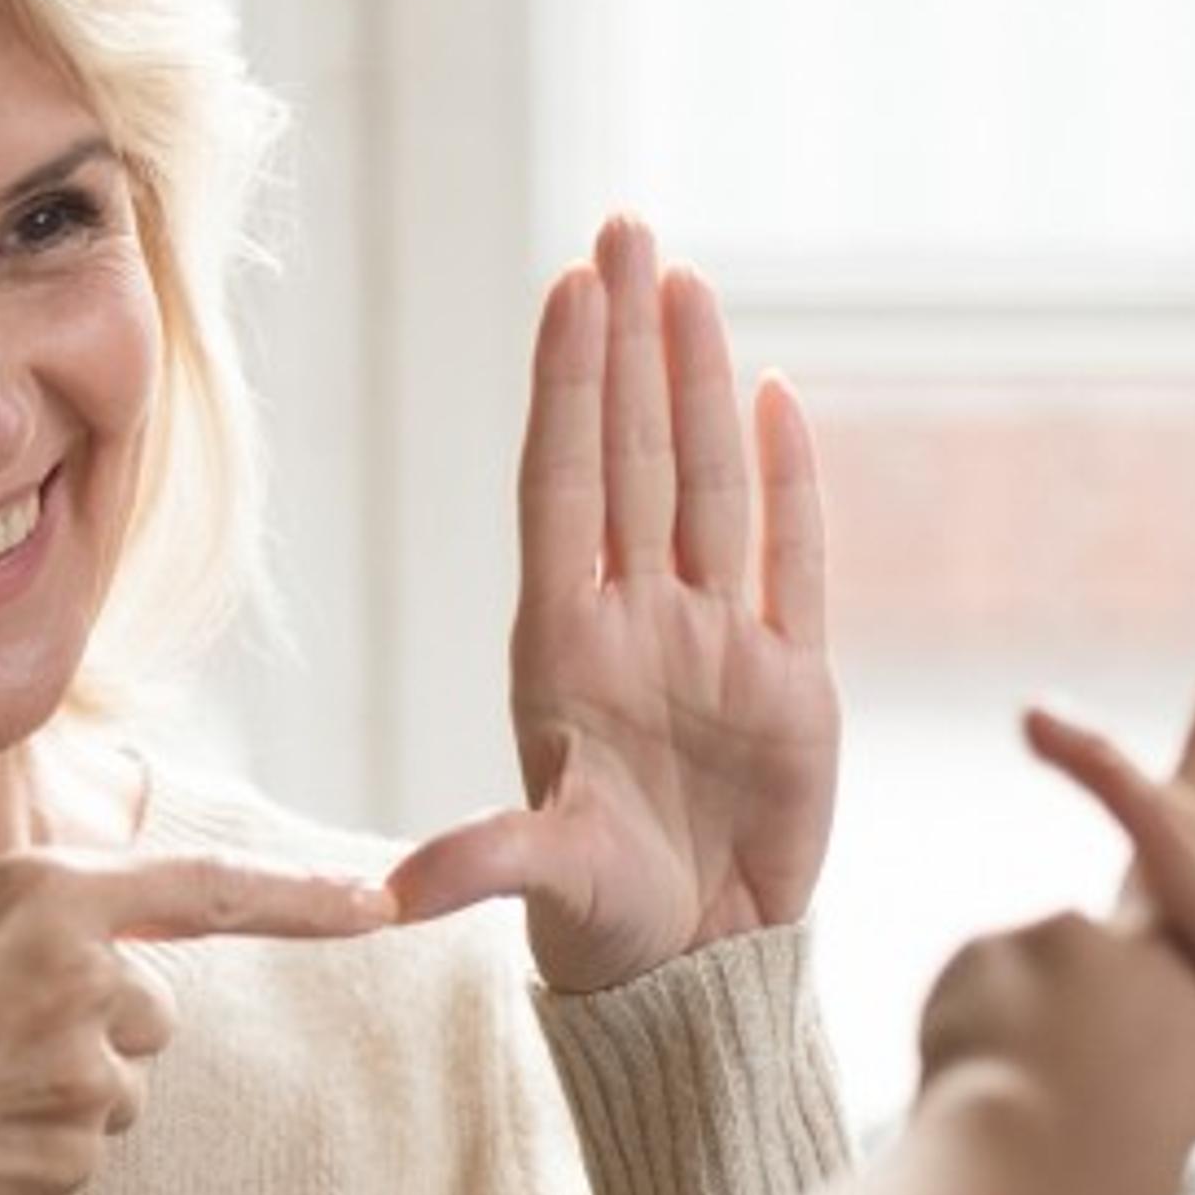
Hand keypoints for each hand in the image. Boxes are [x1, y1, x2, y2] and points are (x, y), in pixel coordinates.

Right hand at [0, 852, 393, 1194]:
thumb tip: (44, 936)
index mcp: (51, 898)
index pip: (206, 889)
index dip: (301, 896)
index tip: (381, 901)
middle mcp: (91, 985)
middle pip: (146, 1010)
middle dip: (86, 1023)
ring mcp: (86, 1085)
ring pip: (111, 1089)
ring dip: (52, 1092)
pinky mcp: (68, 1170)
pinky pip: (75, 1160)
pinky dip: (24, 1158)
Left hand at [391, 216, 840, 992]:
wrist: (698, 967)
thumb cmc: (603, 921)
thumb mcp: (541, 882)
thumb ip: (486, 864)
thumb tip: (398, 896)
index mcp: (565, 647)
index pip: (566, 486)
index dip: (567, 389)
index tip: (566, 292)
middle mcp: (638, 620)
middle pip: (633, 453)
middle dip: (628, 342)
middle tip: (623, 227)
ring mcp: (718, 640)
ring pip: (708, 482)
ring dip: (697, 382)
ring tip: (685, 280)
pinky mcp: (793, 677)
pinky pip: (796, 557)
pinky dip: (790, 480)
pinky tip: (774, 395)